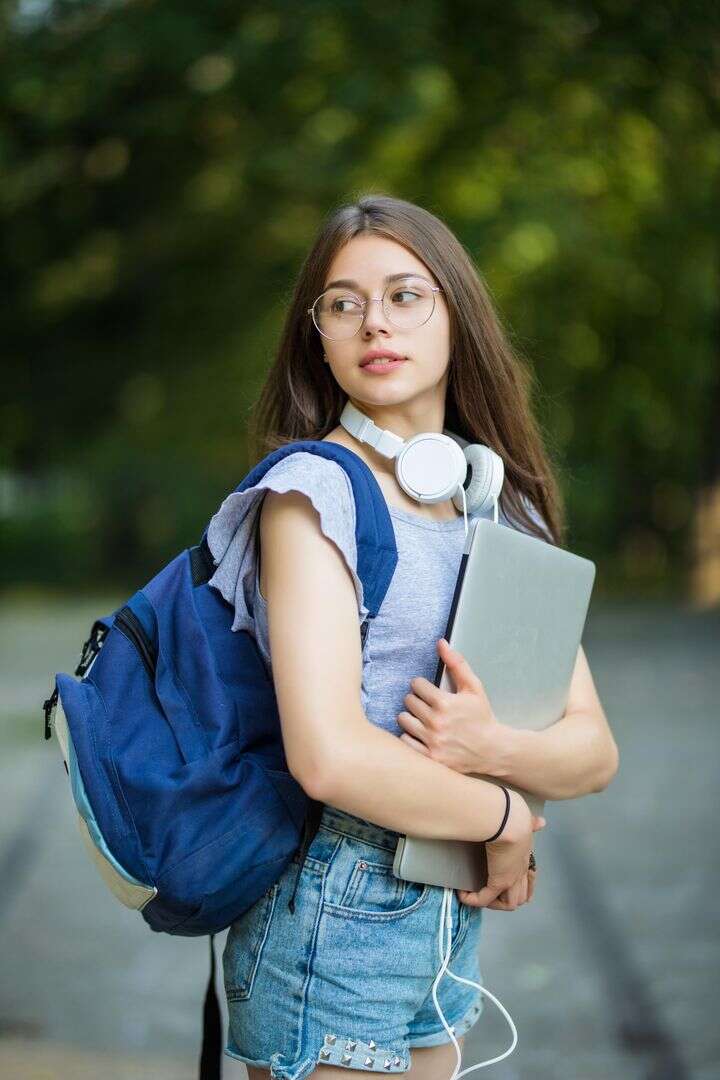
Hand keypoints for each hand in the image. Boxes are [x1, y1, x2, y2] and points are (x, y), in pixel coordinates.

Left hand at [397, 637, 505, 775]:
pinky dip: (410, 736)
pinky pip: (405, 741)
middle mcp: (436, 722)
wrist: (493, 750)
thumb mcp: (474, 688)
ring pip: (403, 719)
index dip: (423, 686)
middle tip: (427, 705)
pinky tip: (421, 733)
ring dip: (411, 717)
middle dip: (417, 700)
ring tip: (423, 718)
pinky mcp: (429, 756)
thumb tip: (441, 643)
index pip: (416, 685)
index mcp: (444, 703)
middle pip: (408, 701)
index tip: (429, 691)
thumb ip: (457, 664)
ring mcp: (431, 741)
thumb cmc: (482, 717)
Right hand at [457, 792, 544, 910]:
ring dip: (493, 903)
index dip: (519, 886)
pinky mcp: (499, 881)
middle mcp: (521, 871)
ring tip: (477, 895)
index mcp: (526, 857)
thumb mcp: (526, 820)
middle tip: (489, 892)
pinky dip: (473, 900)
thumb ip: (532, 823)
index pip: (528, 881)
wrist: (510, 820)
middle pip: (521, 897)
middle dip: (506, 899)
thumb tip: (542, 822)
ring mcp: (511, 879)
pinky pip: (484, 899)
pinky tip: (463, 894)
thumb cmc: (515, 817)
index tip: (506, 881)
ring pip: (508, 904)